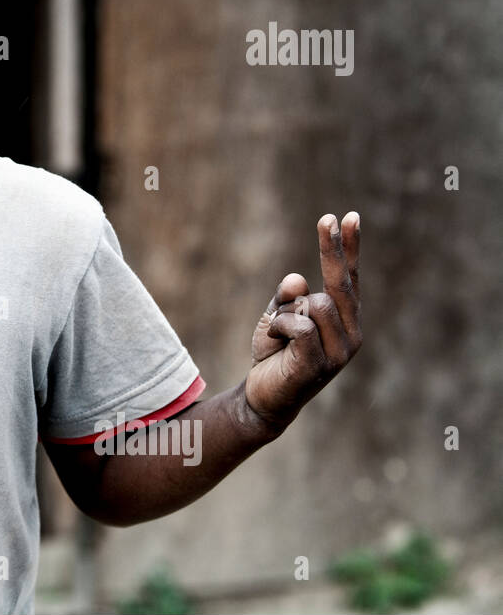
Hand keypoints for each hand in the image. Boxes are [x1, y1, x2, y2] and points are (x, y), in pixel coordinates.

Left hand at [245, 212, 361, 433]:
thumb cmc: (275, 355)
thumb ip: (287, 297)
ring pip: (313, 304)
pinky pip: (299, 326)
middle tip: (326, 217)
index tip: (350, 216)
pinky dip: (279, 327)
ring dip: (285, 312)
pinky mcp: (320, 364)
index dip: (349, 248)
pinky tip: (274, 343)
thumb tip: (298, 279)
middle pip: (341, 282)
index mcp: (345, 320)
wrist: (263, 399)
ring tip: (279, 336)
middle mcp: (351, 334)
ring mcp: (339, 351)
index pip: (349, 278)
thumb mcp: (277, 317)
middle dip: (333, 248)